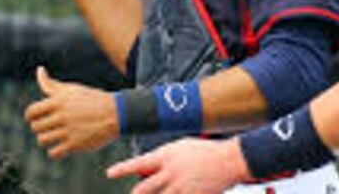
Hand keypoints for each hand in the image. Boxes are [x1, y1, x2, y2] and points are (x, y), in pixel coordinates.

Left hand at [24, 66, 119, 159]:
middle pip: (35, 127)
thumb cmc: (90, 99)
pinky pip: (53, 153)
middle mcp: (61, 116)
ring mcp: (68, 131)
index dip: (30, 116)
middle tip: (47, 127)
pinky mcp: (75, 145)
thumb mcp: (70, 89)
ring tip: (52, 137)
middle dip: (39, 127)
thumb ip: (50, 83)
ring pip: (42, 140)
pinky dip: (54, 152)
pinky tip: (60, 146)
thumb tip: (39, 70)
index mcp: (57, 101)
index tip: (36, 118)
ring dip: (45, 139)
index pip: (31, 112)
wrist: (115, 113)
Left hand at [106, 138, 249, 193]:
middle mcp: (170, 173)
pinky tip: (178, 193)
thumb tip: (145, 168)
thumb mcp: (178, 148)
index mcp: (165, 157)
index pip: (137, 163)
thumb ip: (161, 159)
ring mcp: (181, 187)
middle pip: (144, 189)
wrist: (229, 160)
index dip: (121, 169)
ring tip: (153, 193)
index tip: (109, 173)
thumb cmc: (203, 151)